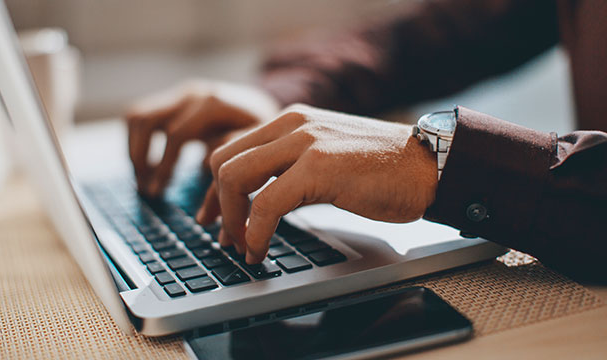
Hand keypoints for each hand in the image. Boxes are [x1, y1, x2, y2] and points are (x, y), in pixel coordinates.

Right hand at [125, 79, 278, 195]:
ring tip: (144, 180)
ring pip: (137, 115)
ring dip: (134, 149)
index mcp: (214, 104)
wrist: (271, 108)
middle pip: (146, 120)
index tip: (157, 194)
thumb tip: (204, 215)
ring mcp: (182, 93)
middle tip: (146, 190)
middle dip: (141, 158)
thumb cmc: (267, 135)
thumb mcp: (257, 153)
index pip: (176, 135)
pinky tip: (151, 167)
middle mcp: (194, 94)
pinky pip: (141, 116)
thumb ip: (230, 175)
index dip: (164, 168)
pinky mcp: (175, 99)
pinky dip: (138, 141)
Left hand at [196, 104, 437, 263]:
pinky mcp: (318, 167)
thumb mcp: (326, 158)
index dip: (214, 188)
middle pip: (222, 160)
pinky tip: (259, 250)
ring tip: (240, 246)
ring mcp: (304, 142)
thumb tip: (259, 201)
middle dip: (215, 204)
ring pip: (235, 177)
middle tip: (223, 236)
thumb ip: (291, 168)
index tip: (212, 216)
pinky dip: (255, 232)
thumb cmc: (382, 170)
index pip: (231, 149)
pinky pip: (266, 203)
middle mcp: (292, 124)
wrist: (428, 166)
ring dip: (230, 219)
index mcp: (291, 121)